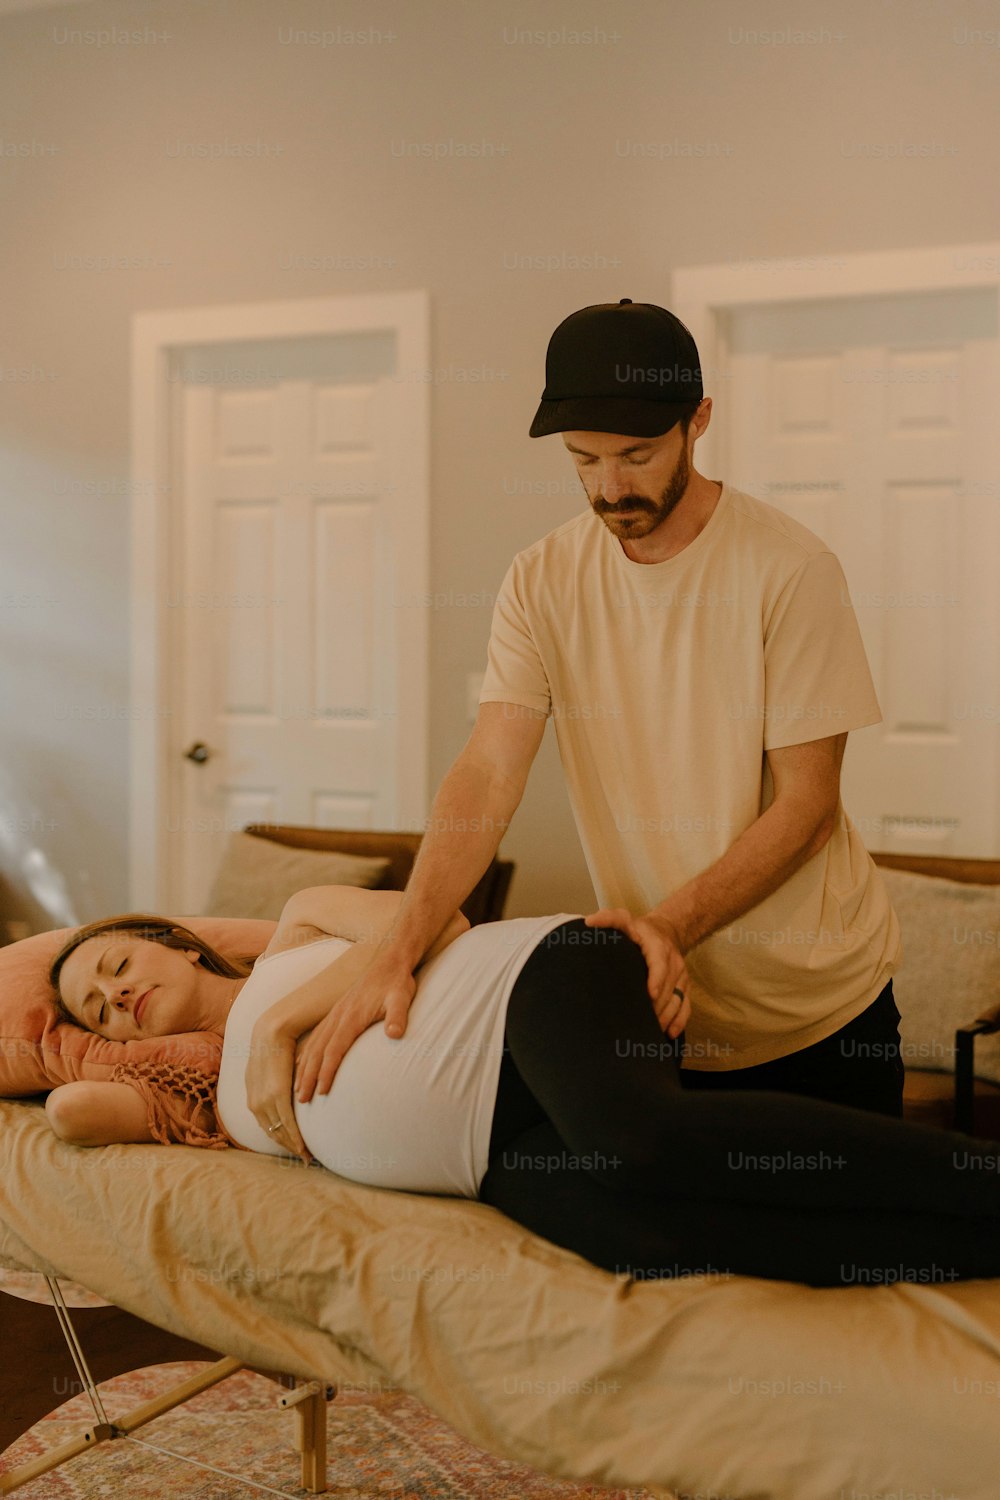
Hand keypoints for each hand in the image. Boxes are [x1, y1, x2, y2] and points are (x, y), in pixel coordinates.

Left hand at [245, 1022, 311, 1164]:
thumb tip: (289, 1086)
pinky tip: (305, 1147)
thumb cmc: (277, 1042)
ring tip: (307, 1157)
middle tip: (303, 1159)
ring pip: (279, 1131)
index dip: (279, 1137)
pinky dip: (296, 1138)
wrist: (272, 1028)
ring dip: (293, 1146)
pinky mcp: (277, 1095)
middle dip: (287, 1146)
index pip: (265, 1123)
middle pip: (271, 1132)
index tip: (293, 1147)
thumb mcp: (270, 1065)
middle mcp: (254, 1101)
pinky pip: (287, 1123)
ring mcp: (264, 1100)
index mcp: (253, 1094)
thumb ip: (275, 1079)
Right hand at [294, 954, 416, 1102]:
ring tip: (298, 1089)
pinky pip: (316, 1035)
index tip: (322, 1092)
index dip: (327, 1071)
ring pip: (314, 1044)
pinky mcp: (337, 1012)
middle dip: (309, 1076)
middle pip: (318, 1050)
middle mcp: (339, 1016)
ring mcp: (336, 1014)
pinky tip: (302, 1064)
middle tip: (302, 1099)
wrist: (391, 961)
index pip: (335, 1049)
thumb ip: (398, 1016)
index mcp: (352, 1016)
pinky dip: (307, 1052)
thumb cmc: (397, 983)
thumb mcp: (402, 998)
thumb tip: (395, 1034)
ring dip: (304, 1067)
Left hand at [584, 907, 691, 1036]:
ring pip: (678, 999)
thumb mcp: (625, 920)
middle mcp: (673, 961)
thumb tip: (589, 922)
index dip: (656, 980)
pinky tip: (669, 1033)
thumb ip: (609, 919)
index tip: (650, 995)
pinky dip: (680, 1020)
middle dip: (658, 1006)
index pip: (660, 964)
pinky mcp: (684, 985)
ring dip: (666, 1016)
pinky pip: (686, 1005)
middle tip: (642, 1022)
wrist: (666, 931)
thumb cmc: (639, 930)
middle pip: (669, 987)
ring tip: (651, 1030)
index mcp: (658, 947)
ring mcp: (681, 975)